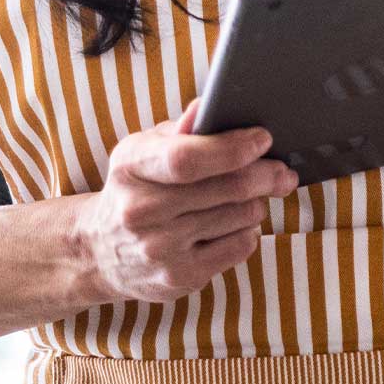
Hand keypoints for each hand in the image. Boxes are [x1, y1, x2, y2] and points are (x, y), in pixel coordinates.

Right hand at [71, 100, 299, 304]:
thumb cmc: (137, 188)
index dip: (232, 148)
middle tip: (282, 171)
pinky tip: (234, 225)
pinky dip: (247, 231)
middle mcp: (140, 211)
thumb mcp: (144, 151)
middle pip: (227, 188)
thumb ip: (180, 130)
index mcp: (131, 168)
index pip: (187, 159)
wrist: (100, 251)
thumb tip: (208, 106)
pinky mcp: (178, 278)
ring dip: (256, 203)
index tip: (263, 139)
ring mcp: (158, 249)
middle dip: (265, 175)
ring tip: (248, 197)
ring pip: (241, 217)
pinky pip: (240, 247)